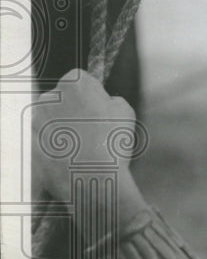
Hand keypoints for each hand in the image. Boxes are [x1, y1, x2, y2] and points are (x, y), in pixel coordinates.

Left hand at [32, 69, 138, 203]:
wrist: (94, 178)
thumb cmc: (112, 142)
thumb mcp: (124, 110)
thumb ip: (110, 98)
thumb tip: (103, 102)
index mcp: (74, 82)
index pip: (80, 80)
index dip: (92, 95)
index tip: (98, 110)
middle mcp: (49, 96)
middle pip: (61, 98)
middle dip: (73, 110)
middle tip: (91, 130)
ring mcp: (36, 119)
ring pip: (50, 119)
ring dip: (61, 128)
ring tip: (81, 147)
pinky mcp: (29, 141)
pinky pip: (43, 139)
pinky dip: (53, 145)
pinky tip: (69, 157)